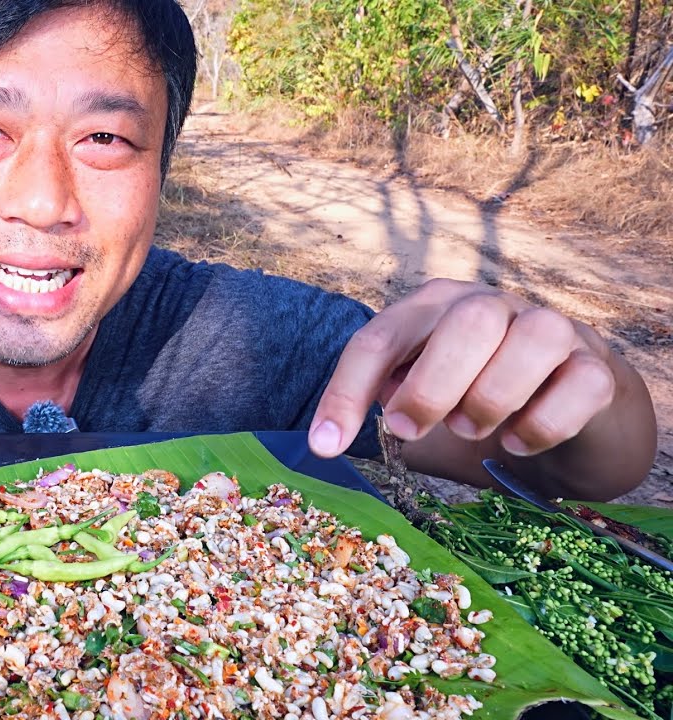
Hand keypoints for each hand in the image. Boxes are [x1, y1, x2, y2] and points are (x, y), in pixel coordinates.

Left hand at [308, 279, 616, 458]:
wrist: (566, 405)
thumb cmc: (474, 395)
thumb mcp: (421, 394)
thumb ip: (386, 401)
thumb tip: (336, 433)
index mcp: (432, 309)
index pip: (381, 338)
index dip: (346, 392)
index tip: (325, 446)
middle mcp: (491, 306)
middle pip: (467, 323)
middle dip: (431, 387)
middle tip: (411, 430)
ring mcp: (551, 330)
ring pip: (534, 339)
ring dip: (492, 397)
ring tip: (470, 429)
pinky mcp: (596, 368)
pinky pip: (580, 386)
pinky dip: (543, 424)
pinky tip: (518, 442)